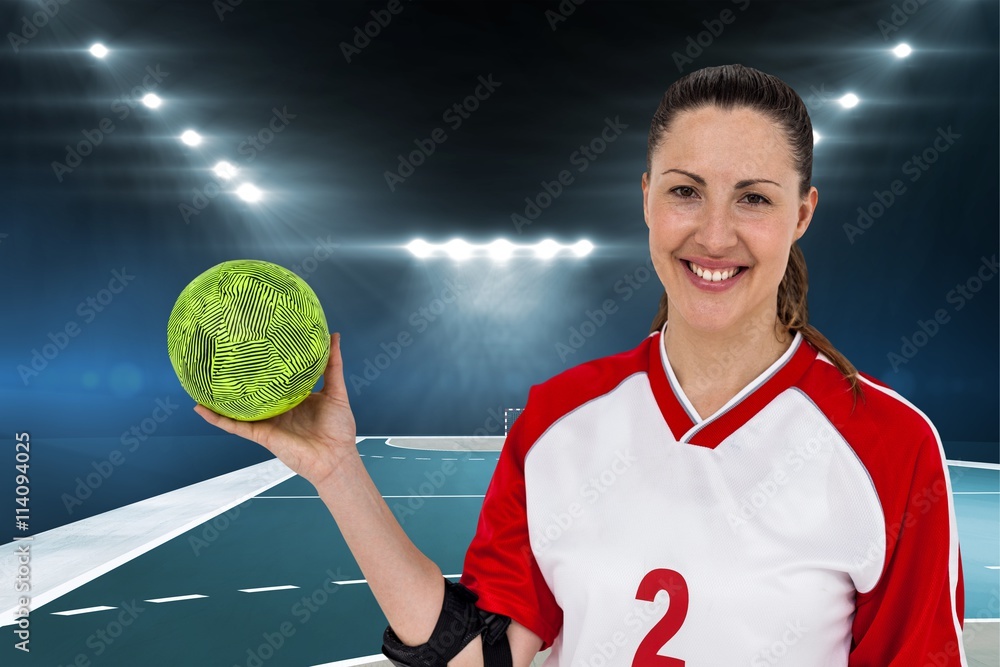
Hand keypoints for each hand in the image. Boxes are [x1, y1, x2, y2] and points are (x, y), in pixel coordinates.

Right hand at [193, 332, 356, 486]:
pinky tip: (201, 408)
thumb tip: (334, 336)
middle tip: (224, 356)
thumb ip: (332, 366)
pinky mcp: (261, 434)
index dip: (266, 365)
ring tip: (202, 382)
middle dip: (240, 379)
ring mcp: (267, 421)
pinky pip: (235, 426)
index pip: (276, 379)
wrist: (335, 458)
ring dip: (220, 398)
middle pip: (254, 391)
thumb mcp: (336, 391)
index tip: (256, 346)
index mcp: (294, 398)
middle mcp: (278, 408)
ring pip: (239, 408)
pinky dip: (217, 418)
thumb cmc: (339, 428)